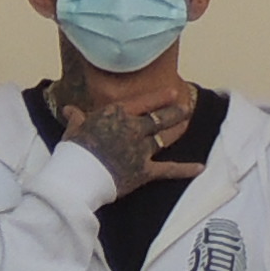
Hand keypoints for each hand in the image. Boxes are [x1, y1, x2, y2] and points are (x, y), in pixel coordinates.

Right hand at [55, 80, 198, 201]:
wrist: (76, 178)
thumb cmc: (72, 152)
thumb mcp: (73, 130)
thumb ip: (77, 118)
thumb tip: (69, 110)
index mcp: (116, 115)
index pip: (144, 102)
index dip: (160, 97)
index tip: (173, 92)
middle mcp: (133, 128)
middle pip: (160, 118)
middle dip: (175, 112)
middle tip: (185, 107)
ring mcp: (141, 149)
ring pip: (166, 137)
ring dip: (178, 129)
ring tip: (186, 122)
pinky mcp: (144, 171)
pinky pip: (169, 169)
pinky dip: (185, 169)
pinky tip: (200, 168)